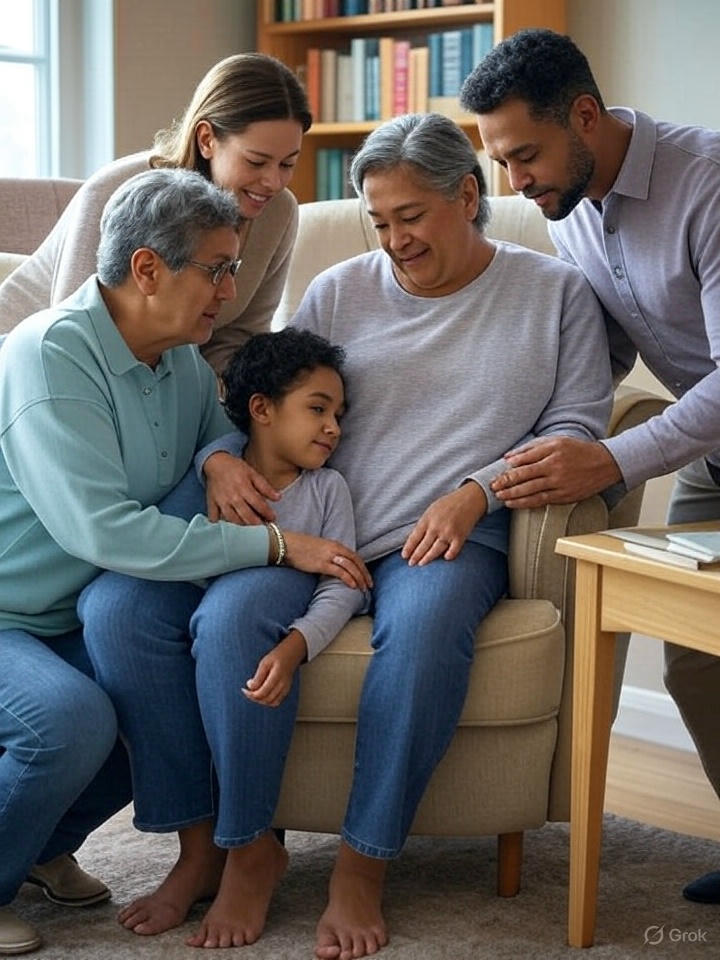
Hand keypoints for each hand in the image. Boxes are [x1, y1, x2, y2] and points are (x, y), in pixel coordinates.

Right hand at [203, 452, 280, 524]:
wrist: (216, 463)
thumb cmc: (236, 468)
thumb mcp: (253, 473)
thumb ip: (265, 487)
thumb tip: (278, 498)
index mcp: (244, 487)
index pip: (258, 504)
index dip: (267, 513)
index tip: (273, 518)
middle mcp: (232, 496)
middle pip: (246, 515)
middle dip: (256, 523)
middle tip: (263, 527)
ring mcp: (221, 501)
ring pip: (232, 519)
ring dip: (242, 525)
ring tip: (250, 527)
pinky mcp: (212, 503)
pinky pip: (215, 517)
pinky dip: (220, 523)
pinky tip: (229, 526)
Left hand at [243, 630, 305, 706]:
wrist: (291, 653)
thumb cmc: (277, 656)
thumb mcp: (264, 662)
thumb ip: (258, 676)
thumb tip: (250, 687)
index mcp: (277, 676)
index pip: (263, 692)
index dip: (251, 694)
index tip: (245, 688)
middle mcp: (283, 684)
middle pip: (266, 699)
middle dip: (254, 698)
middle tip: (247, 691)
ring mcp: (286, 688)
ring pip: (271, 703)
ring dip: (261, 701)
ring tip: (254, 693)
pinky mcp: (286, 690)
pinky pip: (276, 701)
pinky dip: (268, 701)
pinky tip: (263, 695)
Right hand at [283, 531, 372, 589]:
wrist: (287, 544)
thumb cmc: (300, 547)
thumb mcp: (319, 548)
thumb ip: (329, 554)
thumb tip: (335, 565)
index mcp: (335, 544)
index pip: (354, 556)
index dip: (362, 567)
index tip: (367, 576)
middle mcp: (334, 549)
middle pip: (356, 562)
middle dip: (364, 574)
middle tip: (369, 585)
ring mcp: (328, 556)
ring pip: (350, 567)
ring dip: (359, 578)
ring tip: (363, 588)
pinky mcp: (321, 564)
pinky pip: (340, 572)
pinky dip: (348, 579)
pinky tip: (353, 586)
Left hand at [401, 482, 486, 566]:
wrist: (469, 499)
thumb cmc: (448, 504)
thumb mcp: (432, 510)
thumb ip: (425, 523)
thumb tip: (416, 539)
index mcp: (427, 519)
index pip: (414, 537)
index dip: (408, 548)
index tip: (404, 556)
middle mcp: (436, 527)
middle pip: (423, 546)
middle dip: (416, 556)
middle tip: (411, 563)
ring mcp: (448, 533)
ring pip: (435, 550)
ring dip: (428, 558)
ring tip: (422, 564)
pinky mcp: (460, 537)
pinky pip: (453, 551)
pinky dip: (449, 555)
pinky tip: (445, 558)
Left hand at [490, 437, 621, 507]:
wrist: (604, 463)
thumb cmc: (578, 451)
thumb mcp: (556, 442)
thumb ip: (531, 448)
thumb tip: (509, 457)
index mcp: (552, 451)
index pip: (524, 460)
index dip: (508, 469)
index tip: (496, 473)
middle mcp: (555, 467)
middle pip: (524, 476)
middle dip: (506, 483)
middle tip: (492, 487)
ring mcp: (560, 483)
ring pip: (530, 491)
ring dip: (512, 495)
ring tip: (500, 497)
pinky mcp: (564, 496)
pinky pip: (541, 500)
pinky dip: (525, 503)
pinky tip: (514, 503)